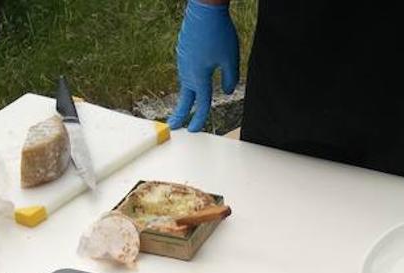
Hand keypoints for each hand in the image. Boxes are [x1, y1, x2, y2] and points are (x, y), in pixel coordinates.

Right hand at [167, 0, 239, 132]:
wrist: (204, 9)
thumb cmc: (218, 32)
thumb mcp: (230, 59)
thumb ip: (230, 79)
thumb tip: (226, 92)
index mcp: (199, 76)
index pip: (201, 103)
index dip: (199, 119)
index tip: (194, 130)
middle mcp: (187, 71)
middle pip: (185, 98)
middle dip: (180, 114)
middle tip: (173, 126)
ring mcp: (183, 61)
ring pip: (184, 84)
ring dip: (185, 97)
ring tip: (185, 107)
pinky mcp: (183, 51)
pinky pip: (184, 71)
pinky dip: (187, 81)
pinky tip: (191, 81)